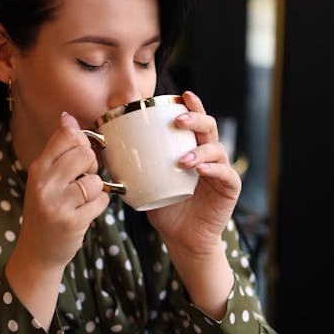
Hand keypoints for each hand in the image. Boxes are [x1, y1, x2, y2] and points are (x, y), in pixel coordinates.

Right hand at [15, 112, 108, 269]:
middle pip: (85, 154)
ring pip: (96, 180)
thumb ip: (58, 150)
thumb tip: (68, 118)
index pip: (66, 136)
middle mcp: (44, 184)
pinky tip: (85, 213)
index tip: (79, 156)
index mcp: (37, 168)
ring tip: (81, 201)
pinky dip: (99, 207)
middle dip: (92, 167)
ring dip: (96, 191)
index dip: (82, 143)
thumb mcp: (43, 178)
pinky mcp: (72, 222)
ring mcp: (57, 204)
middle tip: (83, 180)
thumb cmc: (45, 210)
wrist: (36, 252)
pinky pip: (101, 202)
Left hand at [147, 91, 241, 256]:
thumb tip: (104, 150)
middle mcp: (208, 155)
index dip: (191, 106)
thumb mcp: (145, 183)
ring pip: (217, 149)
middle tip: (178, 120)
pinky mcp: (229, 188)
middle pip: (208, 127)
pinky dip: (212, 169)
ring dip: (199, 150)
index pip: (193, 121)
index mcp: (190, 148)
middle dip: (195, 119)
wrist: (181, 238)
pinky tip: (199, 170)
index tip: (180, 96)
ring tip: (182, 159)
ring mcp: (221, 170)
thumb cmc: (164, 208)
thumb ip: (132, 166)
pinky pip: (225, 174)